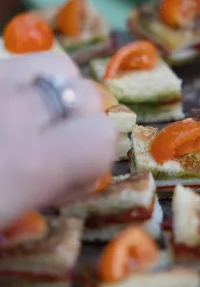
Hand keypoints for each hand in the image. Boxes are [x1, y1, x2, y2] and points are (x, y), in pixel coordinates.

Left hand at [0, 52, 116, 226]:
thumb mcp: (2, 223)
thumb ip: (43, 190)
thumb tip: (66, 172)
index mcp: (29, 164)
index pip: (103, 137)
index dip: (95, 160)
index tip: (67, 181)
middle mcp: (14, 111)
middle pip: (86, 93)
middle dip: (80, 122)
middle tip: (47, 151)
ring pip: (54, 64)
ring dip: (55, 89)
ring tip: (28, 120)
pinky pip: (17, 64)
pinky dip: (22, 83)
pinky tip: (5, 110)